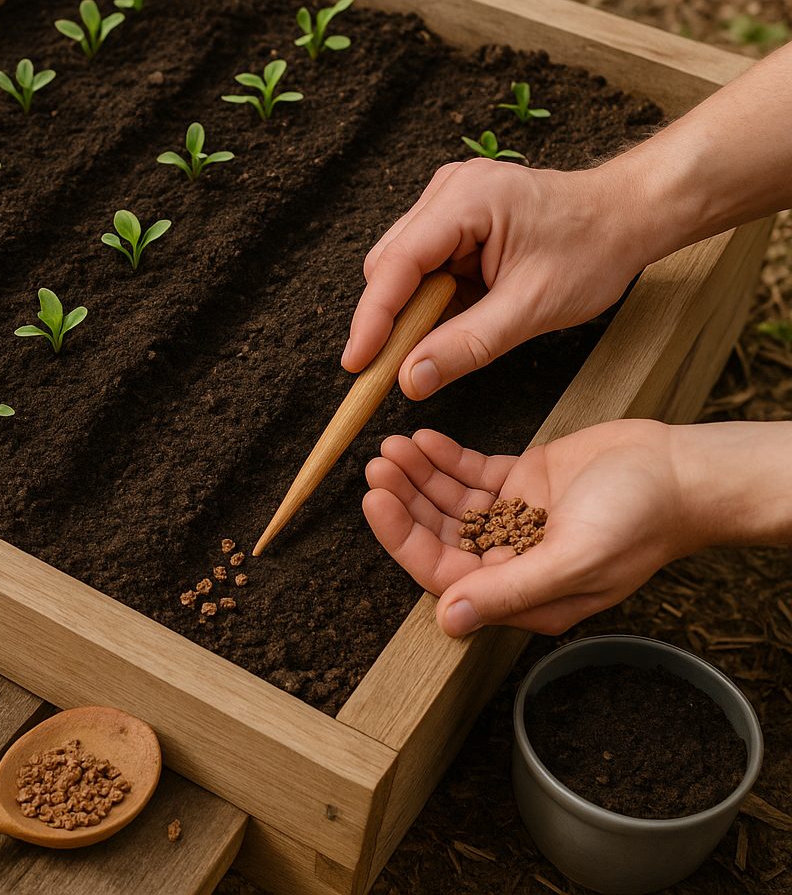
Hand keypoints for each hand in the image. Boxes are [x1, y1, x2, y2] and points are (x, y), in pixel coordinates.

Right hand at [341, 159, 653, 398]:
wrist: (628, 216)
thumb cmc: (592, 251)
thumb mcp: (531, 309)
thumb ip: (466, 345)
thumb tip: (410, 379)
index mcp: (466, 200)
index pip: (396, 265)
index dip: (371, 319)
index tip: (357, 365)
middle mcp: (448, 190)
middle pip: (389, 265)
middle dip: (392, 318)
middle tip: (405, 366)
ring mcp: (448, 198)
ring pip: (401, 266)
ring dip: (415, 307)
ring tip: (449, 333)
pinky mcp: (453, 214)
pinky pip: (422, 262)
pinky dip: (432, 296)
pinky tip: (461, 309)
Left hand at [362, 422, 701, 636]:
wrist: (684, 472)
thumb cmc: (642, 521)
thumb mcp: (574, 560)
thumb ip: (509, 590)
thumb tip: (448, 622)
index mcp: (521, 594)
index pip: (442, 572)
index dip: (403, 538)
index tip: (376, 500)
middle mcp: (511, 560)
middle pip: (439, 534)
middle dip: (404, 501)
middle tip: (376, 466)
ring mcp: (515, 519)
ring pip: (449, 501)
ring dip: (418, 476)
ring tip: (392, 446)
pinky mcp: (524, 484)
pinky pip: (472, 474)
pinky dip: (445, 458)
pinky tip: (423, 439)